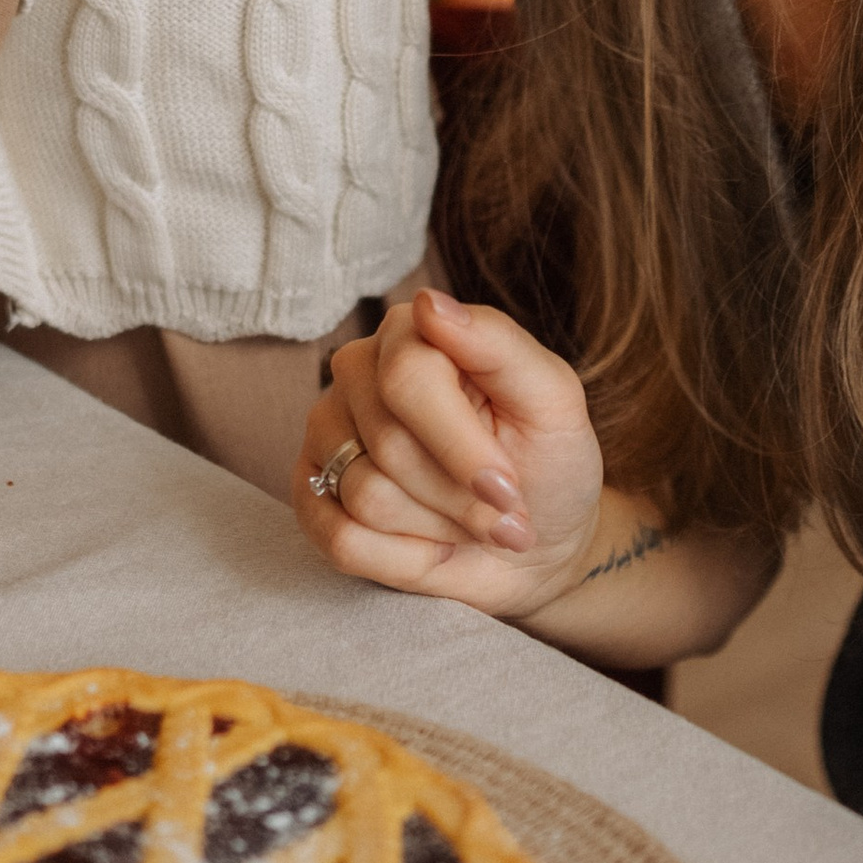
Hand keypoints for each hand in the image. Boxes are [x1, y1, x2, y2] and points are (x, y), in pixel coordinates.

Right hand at [292, 288, 606, 614]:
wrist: (536, 545)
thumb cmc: (547, 464)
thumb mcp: (551, 401)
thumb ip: (497, 344)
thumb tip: (429, 303)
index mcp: (413, 334)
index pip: (407, 380)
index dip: (461, 448)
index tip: (507, 488)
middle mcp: (357, 374)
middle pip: (390, 447)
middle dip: (460, 496)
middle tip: (501, 510)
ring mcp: (327, 435)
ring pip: (367, 498)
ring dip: (438, 527)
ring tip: (465, 521)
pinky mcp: (311, 497)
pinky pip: (342, 541)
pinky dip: (403, 559)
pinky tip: (430, 543)